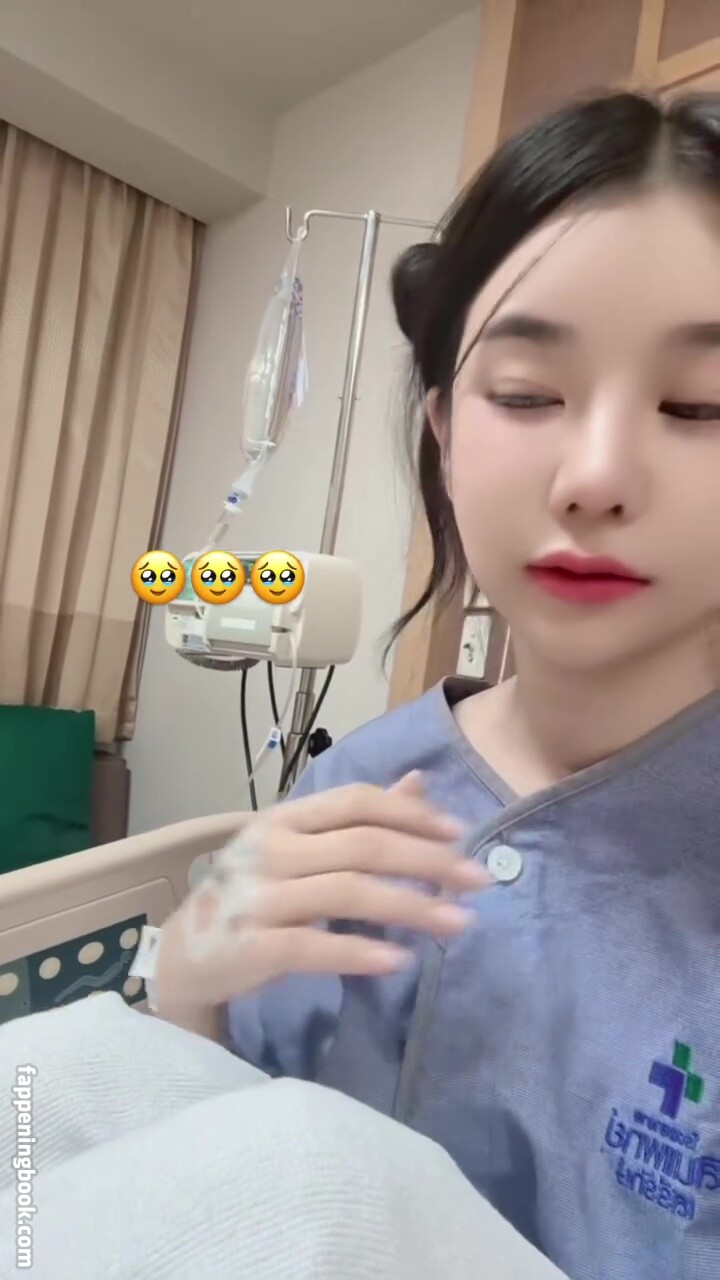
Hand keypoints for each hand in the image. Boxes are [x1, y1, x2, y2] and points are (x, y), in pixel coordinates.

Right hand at [155, 772, 491, 1013]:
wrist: (182, 957)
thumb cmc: (251, 898)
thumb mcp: (297, 849)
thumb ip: (354, 820)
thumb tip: (419, 783)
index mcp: (282, 820)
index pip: (355, 802)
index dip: (411, 813)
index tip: (460, 833)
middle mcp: (268, 850)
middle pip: (363, 846)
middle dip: (429, 861)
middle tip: (479, 880)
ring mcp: (257, 898)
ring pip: (348, 893)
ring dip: (412, 907)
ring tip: (460, 922)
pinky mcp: (250, 946)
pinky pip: (315, 946)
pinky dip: (360, 951)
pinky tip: (399, 960)